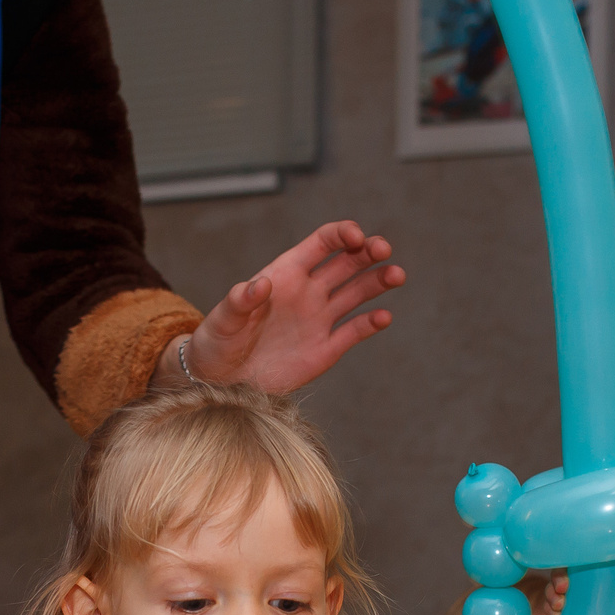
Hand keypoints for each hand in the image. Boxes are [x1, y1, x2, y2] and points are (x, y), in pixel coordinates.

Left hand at [180, 222, 404, 391]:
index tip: (356, 237)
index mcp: (286, 274)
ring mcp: (319, 319)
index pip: (322, 243)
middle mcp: (308, 292)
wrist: (221, 381)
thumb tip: (261, 284)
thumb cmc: (217, 342)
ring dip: (379, 281)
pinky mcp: (326, 349)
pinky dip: (372, 323)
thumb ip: (241, 300)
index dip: (342, 234)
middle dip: (369, 252)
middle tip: (384, 250)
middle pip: (348, 262)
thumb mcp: (224, 319)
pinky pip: (355, 331)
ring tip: (397, 275)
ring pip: (358, 292)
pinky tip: (384, 317)